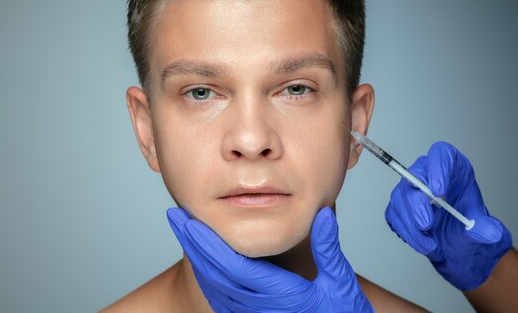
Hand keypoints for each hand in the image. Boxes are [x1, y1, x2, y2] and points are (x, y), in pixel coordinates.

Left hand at [167, 207, 373, 312]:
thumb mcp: (342, 282)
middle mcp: (260, 309)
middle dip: (194, 244)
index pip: (233, 266)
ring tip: (186, 232)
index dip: (209, 242)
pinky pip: (221, 299)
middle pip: (215, 275)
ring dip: (197, 258)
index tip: (191, 220)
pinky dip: (207, 276)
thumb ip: (329, 249)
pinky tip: (203, 260)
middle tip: (175, 217)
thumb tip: (322, 214)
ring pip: (214, 288)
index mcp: (280, 296)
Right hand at [385, 141, 511, 290]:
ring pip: (401, 197)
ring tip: (431, 243)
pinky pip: (395, 214)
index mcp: (454, 169)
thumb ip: (485, 229)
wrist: (457, 245)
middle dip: (417, 201)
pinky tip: (423, 242)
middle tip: (426, 223)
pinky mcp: (400, 205)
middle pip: (416, 174)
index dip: (438, 168)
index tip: (439, 191)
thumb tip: (491, 233)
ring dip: (412, 223)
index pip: (442, 155)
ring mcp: (412, 189)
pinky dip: (407, 232)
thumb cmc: (467, 226)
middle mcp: (430, 174)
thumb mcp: (482, 228)